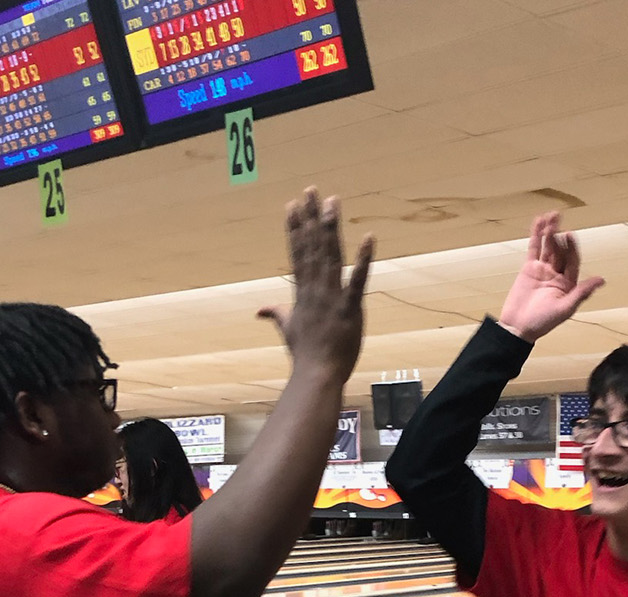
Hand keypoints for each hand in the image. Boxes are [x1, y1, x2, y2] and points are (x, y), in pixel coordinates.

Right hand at [258, 187, 374, 385]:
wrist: (316, 375)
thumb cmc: (304, 354)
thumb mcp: (287, 330)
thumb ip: (276, 314)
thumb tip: (259, 310)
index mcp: (301, 292)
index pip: (297, 253)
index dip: (295, 227)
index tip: (292, 204)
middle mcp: (314, 289)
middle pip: (312, 247)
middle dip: (311, 217)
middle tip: (312, 190)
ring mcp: (331, 297)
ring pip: (330, 256)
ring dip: (331, 228)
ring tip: (332, 202)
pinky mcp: (349, 308)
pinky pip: (357, 280)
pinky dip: (363, 259)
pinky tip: (368, 237)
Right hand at [497, 212, 604, 342]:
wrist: (518, 327)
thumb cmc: (542, 322)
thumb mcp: (565, 308)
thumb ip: (582, 292)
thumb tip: (601, 280)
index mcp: (568, 284)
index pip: (572, 261)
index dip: (572, 247)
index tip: (569, 235)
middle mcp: (557, 275)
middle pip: (560, 251)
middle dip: (560, 237)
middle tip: (558, 224)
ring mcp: (542, 270)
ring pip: (548, 247)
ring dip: (550, 232)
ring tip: (552, 216)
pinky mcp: (528, 269)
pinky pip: (533, 249)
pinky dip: (536, 236)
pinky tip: (539, 222)